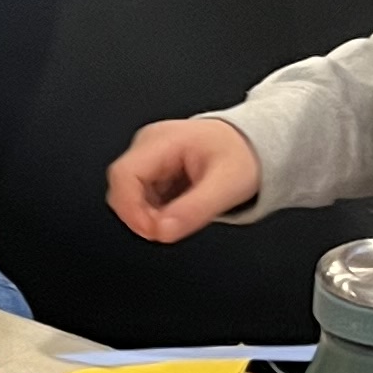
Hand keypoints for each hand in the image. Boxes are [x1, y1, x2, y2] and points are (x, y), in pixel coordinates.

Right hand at [106, 116, 262, 240]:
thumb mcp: (227, 185)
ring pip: (128, 196)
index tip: (152, 231)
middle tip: (168, 230)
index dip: (130, 208)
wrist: (251, 145)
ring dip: (147, 216)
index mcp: (163, 140)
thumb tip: (163, 232)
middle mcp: (149, 145)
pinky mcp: (152, 170)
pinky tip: (177, 211)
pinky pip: (140, 198)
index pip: (124, 174)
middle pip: (121, 188)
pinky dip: (154, 212)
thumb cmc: (242, 155)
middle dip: (139, 216)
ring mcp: (148, 157)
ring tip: (180, 218)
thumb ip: (195, 210)